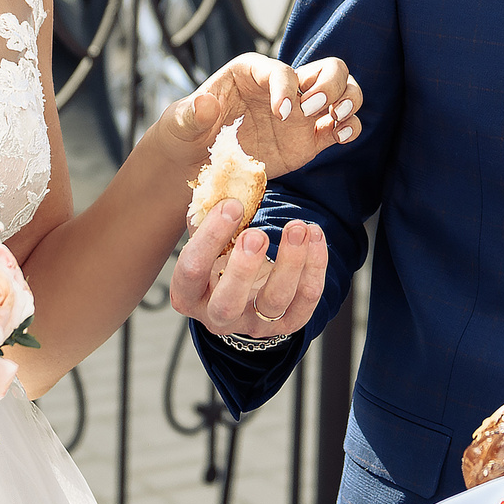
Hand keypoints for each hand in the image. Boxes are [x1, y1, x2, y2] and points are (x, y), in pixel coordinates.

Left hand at [157, 52, 363, 179]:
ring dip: (348, 101)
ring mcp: (302, 113)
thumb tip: (204, 105)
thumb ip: (191, 114)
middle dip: (330, 85)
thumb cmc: (186, 133)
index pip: (282, 71)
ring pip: (344, 91)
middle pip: (329, 68)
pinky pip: (342, 126)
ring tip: (335, 120)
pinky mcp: (311, 139)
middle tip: (314, 110)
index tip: (281, 114)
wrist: (196, 163)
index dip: (287, 88)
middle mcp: (284, 87)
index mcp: (253, 72)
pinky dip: (350, 128)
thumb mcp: (179, 123)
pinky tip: (342, 136)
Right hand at [169, 205, 331, 343]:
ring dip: (290, 262)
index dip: (209, 238)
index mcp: (189, 293)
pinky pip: (306, 299)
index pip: (191, 271)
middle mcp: (218, 316)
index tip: (232, 206)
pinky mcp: (288, 323)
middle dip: (243, 268)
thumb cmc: (220, 256)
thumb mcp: (207, 237)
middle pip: (227, 303)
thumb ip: (208, 213)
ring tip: (298, 227)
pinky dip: (315, 266)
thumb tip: (221, 179)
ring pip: (274, 302)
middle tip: (256, 233)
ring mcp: (255, 323)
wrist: (245, 288)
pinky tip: (315, 235)